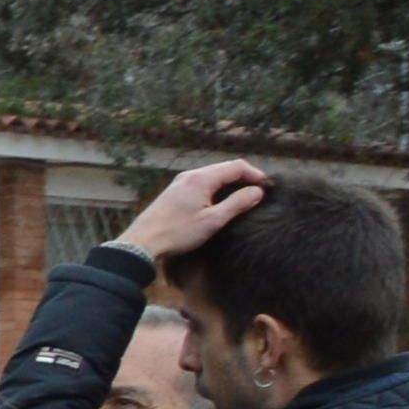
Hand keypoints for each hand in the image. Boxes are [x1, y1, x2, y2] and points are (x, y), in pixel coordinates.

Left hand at [121, 158, 271, 266]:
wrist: (141, 243)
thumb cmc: (178, 233)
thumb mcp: (213, 220)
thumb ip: (237, 203)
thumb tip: (257, 191)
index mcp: (201, 178)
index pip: (236, 166)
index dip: (255, 174)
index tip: (267, 187)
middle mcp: (190, 174)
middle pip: (224, 168)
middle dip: (244, 176)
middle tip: (258, 191)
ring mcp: (180, 182)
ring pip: (212, 174)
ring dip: (230, 182)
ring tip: (243, 195)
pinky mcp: (174, 191)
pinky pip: (201, 182)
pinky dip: (216, 187)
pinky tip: (221, 200)